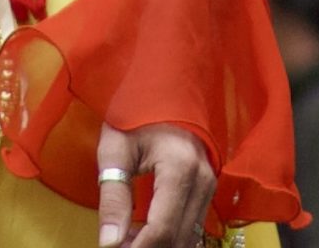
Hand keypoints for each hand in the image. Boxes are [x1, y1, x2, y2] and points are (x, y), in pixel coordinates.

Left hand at [97, 120, 216, 246]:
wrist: (162, 86)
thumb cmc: (136, 110)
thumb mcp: (116, 147)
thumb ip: (113, 196)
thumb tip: (109, 242)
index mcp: (180, 166)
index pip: (161, 228)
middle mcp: (202, 179)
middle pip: (177, 238)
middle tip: (116, 245)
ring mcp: (209, 184)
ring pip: (187, 238)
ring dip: (158, 245)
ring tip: (126, 239)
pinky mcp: (207, 189)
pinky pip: (191, 227)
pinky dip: (168, 237)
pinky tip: (142, 233)